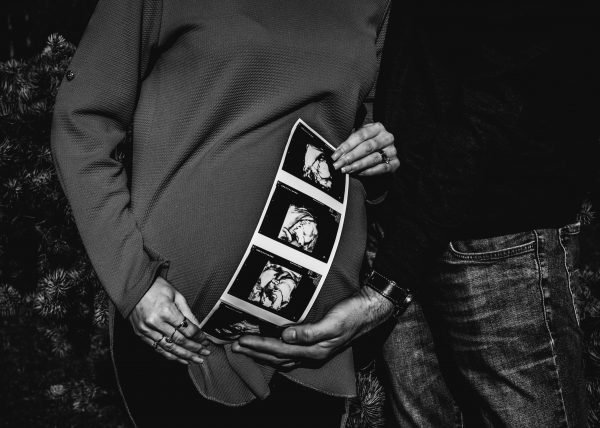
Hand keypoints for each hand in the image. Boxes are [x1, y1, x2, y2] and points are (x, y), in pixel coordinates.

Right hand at [129, 276, 210, 364]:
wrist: (133, 287)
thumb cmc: (155, 287)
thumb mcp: (176, 295)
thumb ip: (188, 312)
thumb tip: (198, 327)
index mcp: (166, 311)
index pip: (187, 330)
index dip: (199, 337)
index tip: (205, 340)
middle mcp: (156, 322)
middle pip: (180, 341)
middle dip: (195, 349)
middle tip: (204, 353)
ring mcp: (146, 329)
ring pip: (169, 348)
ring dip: (184, 356)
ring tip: (195, 360)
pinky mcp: (140, 333)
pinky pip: (157, 348)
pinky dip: (169, 355)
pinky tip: (179, 358)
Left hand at [231, 287, 394, 368]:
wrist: (371, 309)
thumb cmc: (353, 313)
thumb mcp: (333, 322)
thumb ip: (310, 332)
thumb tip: (286, 336)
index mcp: (314, 350)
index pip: (278, 349)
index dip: (258, 345)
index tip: (240, 340)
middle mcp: (312, 354)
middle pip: (276, 356)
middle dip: (254, 352)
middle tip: (233, 346)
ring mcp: (314, 351)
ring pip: (281, 357)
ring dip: (262, 353)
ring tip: (245, 348)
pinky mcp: (317, 344)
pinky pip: (290, 353)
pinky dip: (275, 352)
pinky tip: (270, 348)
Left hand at [332, 122, 398, 175]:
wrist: (383, 155)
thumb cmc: (367, 145)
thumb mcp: (360, 139)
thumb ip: (351, 143)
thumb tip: (336, 154)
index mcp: (378, 127)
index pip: (361, 135)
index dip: (347, 145)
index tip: (335, 155)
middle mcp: (387, 137)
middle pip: (367, 147)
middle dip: (350, 157)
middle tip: (338, 165)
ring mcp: (392, 150)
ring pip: (373, 158)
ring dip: (357, 165)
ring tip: (345, 170)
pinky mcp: (395, 163)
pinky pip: (381, 168)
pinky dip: (368, 172)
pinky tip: (357, 174)